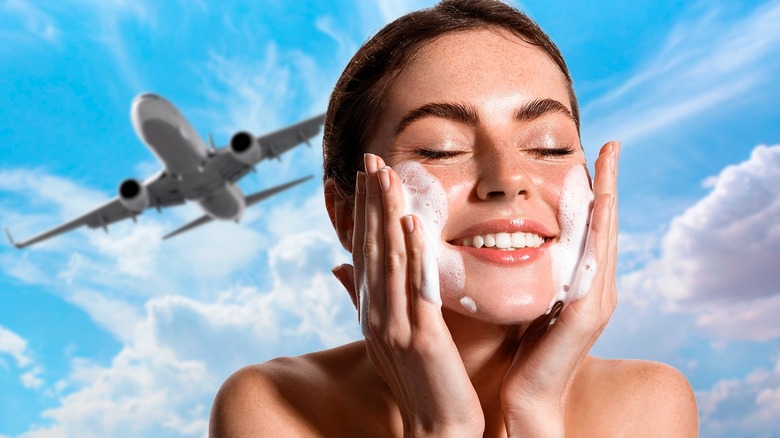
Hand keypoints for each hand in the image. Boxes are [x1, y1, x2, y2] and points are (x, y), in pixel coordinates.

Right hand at [332, 153, 484, 436]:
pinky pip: (415, 286)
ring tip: (387, 175)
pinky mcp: (420, 336)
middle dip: (370, 201)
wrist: (436, 428)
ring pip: (388, 259)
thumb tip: (339, 267)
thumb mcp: (384, 338)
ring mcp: (395, 325)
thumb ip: (363, 300)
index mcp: (371, 312)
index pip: (364, 252)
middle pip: (371, 248)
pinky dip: (412, 252)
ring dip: (386, 214)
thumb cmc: (419, 384)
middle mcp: (376, 315)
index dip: (363, 213)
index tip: (364, 177)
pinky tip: (411, 221)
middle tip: (371, 159)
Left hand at [500, 141, 620, 436]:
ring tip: (607, 162)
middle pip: (607, 225)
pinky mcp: (586, 313)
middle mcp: (598, 287)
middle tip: (611, 145)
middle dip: (609, 183)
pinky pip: (593, 262)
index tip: (594, 155)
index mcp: (584, 284)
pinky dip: (597, 232)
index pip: (592, 228)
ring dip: (608, 197)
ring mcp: (597, 300)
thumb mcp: (534, 301)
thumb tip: (522, 243)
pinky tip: (598, 205)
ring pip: (606, 237)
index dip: (596, 192)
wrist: (528, 396)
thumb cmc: (526, 351)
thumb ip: (539, 274)